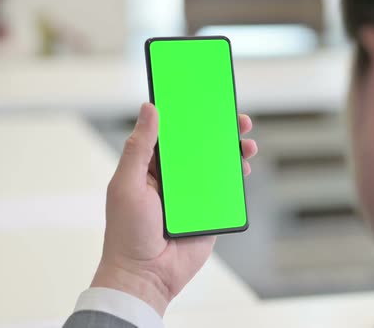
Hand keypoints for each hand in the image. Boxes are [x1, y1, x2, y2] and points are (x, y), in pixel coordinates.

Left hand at [91, 103, 257, 315]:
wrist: (145, 276)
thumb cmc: (127, 232)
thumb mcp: (127, 184)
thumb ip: (139, 148)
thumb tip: (149, 108)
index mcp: (151, 166)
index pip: (173, 133)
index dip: (189, 115)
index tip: (204, 97)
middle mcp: (174, 177)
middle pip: (200, 145)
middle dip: (219, 130)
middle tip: (236, 117)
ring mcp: (193, 194)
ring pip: (217, 165)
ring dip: (233, 150)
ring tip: (246, 141)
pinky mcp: (208, 211)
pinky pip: (226, 189)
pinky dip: (236, 176)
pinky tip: (243, 166)